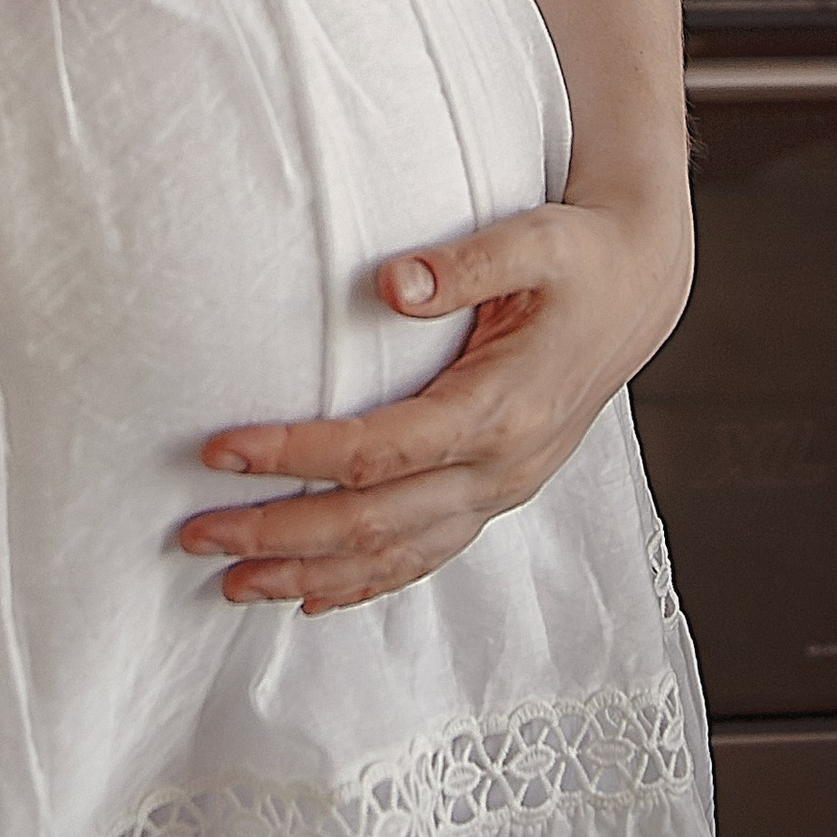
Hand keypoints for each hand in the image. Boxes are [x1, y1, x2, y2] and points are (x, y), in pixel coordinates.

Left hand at [178, 192, 691, 614]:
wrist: (640, 291)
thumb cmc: (580, 257)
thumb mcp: (534, 240)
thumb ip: (464, 264)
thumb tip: (390, 283)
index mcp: (500, 409)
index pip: (376, 452)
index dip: (294, 457)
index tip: (220, 452)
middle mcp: (500, 468)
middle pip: (371, 524)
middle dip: (278, 535)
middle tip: (195, 535)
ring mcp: (501, 491)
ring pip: (394, 557)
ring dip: (309, 575)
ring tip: (231, 583)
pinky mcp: (497, 494)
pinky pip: (424, 557)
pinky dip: (365, 584)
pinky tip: (313, 596)